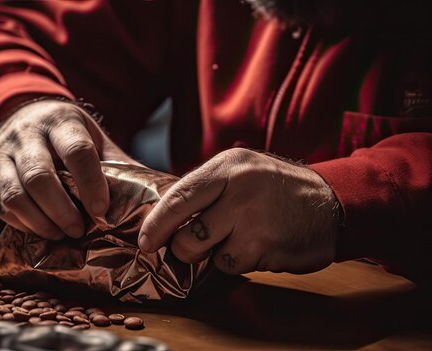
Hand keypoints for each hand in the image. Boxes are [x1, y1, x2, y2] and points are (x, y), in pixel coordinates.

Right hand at [0, 99, 134, 239]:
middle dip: (62, 210)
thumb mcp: (94, 139)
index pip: (77, 151)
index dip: (91, 184)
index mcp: (61, 121)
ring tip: (62, 233)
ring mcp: (0, 152)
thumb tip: (155, 201)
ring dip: (41, 222)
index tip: (102, 210)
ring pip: (15, 194)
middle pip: (40, 177)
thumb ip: (118, 167)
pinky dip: (21, 223)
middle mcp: (26, 133)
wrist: (21, 114)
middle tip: (80, 230)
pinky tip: (41, 229)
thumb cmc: (67, 135)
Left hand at [138, 148, 339, 273]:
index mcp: (228, 166)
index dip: (156, 223)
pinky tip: (255, 245)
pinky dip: (236, 261)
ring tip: (235, 237)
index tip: (145, 241)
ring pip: (208, 254)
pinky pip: (230, 265)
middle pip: (187, 234)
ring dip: (214, 254)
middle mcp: (239, 189)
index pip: (179, 197)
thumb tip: (163, 216)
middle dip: (182, 247)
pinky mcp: (266, 247)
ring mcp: (254, 220)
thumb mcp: (241, 170)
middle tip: (191, 245)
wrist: (330, 203)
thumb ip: (205, 187)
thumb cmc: (276, 188)